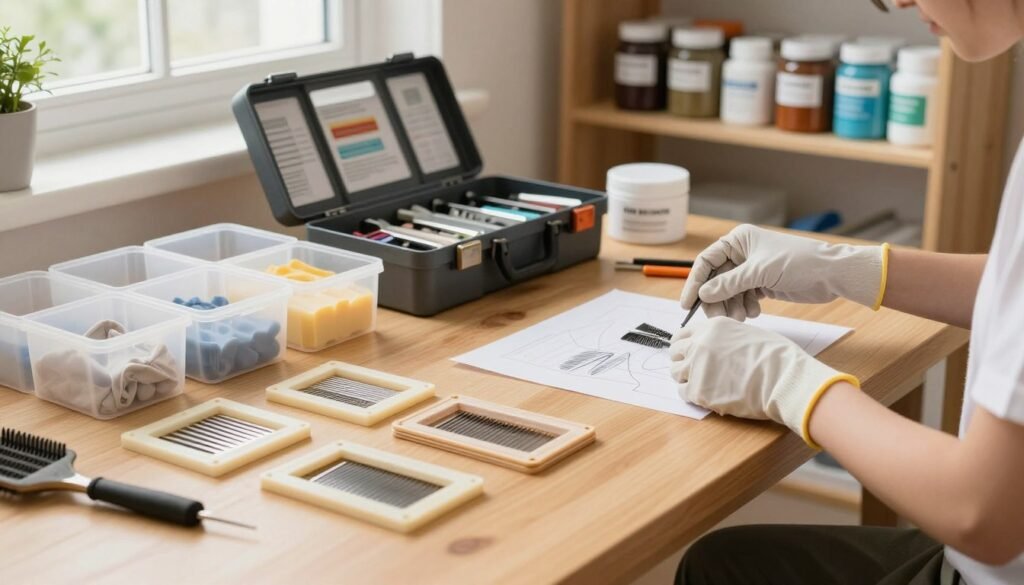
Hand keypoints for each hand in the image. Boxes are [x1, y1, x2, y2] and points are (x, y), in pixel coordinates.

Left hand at [669, 317, 857, 447]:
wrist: (783, 380)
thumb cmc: (775, 358)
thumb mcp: (747, 334)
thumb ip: (724, 338)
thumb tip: (714, 346)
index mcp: (712, 327)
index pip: (682, 334)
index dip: (683, 345)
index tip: (685, 353)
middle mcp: (700, 343)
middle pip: (675, 352)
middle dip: (681, 360)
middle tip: (692, 370)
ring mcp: (697, 367)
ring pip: (675, 372)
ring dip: (685, 377)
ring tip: (701, 383)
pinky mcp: (699, 391)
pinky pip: (682, 392)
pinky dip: (690, 394)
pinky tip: (704, 395)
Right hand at [680, 224, 888, 320]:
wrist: (832, 274)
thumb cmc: (799, 263)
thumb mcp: (760, 272)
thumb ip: (729, 284)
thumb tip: (703, 294)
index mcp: (739, 240)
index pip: (707, 261)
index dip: (695, 282)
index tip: (688, 304)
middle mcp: (742, 253)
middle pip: (716, 280)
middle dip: (716, 300)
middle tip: (719, 319)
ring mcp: (752, 269)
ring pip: (729, 292)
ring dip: (732, 306)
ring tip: (742, 317)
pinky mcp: (762, 284)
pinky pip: (743, 297)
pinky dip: (745, 307)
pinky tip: (755, 312)